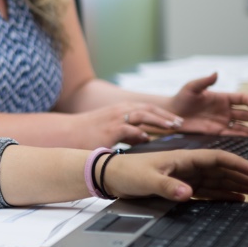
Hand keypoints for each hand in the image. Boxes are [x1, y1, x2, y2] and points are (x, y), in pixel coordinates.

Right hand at [69, 104, 185, 147]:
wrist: (67, 133)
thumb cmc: (88, 134)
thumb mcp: (111, 131)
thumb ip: (128, 134)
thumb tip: (144, 138)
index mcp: (120, 110)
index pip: (147, 108)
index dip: (162, 114)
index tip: (176, 121)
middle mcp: (119, 110)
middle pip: (149, 108)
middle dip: (166, 115)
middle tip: (180, 123)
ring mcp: (115, 119)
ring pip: (143, 115)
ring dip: (160, 120)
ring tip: (173, 127)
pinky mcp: (111, 129)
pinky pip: (130, 129)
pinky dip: (142, 133)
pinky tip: (149, 139)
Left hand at [100, 149, 247, 201]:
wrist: (111, 176)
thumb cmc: (127, 172)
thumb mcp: (147, 179)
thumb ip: (168, 186)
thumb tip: (188, 194)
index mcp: (184, 158)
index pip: (217, 158)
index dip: (238, 164)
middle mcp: (188, 166)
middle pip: (223, 170)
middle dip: (245, 177)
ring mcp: (186, 176)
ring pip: (218, 181)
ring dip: (238, 186)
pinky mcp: (180, 187)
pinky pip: (207, 190)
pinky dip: (223, 194)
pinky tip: (236, 199)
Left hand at [169, 73, 247, 136]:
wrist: (171, 114)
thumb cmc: (181, 98)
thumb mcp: (192, 87)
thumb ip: (204, 81)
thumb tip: (216, 73)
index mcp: (222, 97)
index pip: (240, 98)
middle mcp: (224, 110)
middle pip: (244, 114)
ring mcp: (221, 122)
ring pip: (241, 126)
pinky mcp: (216, 132)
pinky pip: (231, 135)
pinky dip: (241, 138)